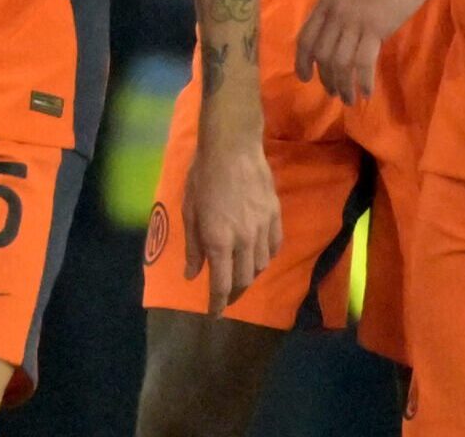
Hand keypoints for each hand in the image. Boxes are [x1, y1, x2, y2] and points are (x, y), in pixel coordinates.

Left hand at [181, 128, 280, 311]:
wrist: (232, 148)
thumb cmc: (202, 177)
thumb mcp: (188, 211)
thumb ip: (192, 246)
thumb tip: (192, 275)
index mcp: (218, 240)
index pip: (221, 284)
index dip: (218, 304)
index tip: (214, 315)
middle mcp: (244, 240)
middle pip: (244, 280)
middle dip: (234, 294)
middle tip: (226, 297)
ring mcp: (263, 229)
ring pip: (261, 266)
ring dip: (249, 276)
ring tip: (239, 275)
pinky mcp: (275, 217)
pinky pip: (274, 248)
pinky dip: (265, 258)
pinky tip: (257, 256)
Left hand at [295, 0, 434, 106]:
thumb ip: (338, 8)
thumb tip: (336, 33)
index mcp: (326, 2)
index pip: (305, 38)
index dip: (302, 61)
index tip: (304, 77)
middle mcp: (335, 13)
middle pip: (322, 54)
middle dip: (325, 78)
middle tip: (333, 92)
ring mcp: (354, 21)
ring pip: (340, 62)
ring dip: (343, 85)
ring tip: (349, 99)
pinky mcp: (376, 28)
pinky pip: (363, 62)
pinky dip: (363, 80)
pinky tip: (367, 92)